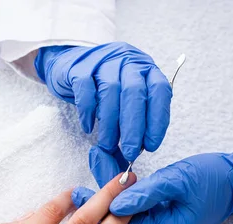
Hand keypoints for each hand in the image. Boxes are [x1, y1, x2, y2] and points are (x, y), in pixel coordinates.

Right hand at [35, 42, 171, 167]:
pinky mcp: (79, 67)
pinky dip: (87, 112)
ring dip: (110, 124)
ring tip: (108, 144)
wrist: (72, 62)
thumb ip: (138, 114)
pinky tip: (88, 127)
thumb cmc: (105, 85)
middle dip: (133, 127)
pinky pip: (85, 90)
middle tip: (129, 152)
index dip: (157, 119)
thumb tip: (141, 145)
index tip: (151, 144)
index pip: (159, 91)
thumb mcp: (128, 94)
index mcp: (146, 68)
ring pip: (110, 92)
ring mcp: (103, 61)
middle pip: (134, 93)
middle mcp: (127, 61)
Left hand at [72, 143, 232, 223]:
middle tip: (75, 189)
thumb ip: (145, 193)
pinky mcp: (164, 221)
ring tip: (88, 183)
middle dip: (99, 203)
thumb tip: (113, 202)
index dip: (98, 210)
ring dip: (110, 198)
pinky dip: (125, 197)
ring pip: (129, 216)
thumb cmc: (213, 178)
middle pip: (122, 222)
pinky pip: (139, 211)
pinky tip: (109, 183)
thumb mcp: (178, 180)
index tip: (77, 195)